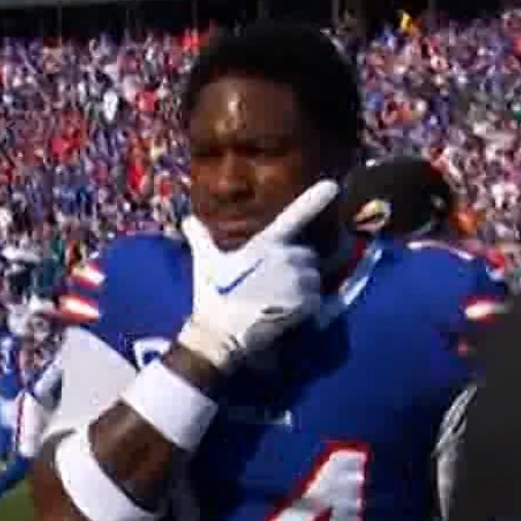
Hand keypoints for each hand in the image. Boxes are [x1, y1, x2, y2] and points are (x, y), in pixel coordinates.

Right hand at [177, 180, 338, 370]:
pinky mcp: (305, 303)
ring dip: (302, 289)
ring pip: (313, 279)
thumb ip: (200, 238)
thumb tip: (187, 219)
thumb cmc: (211, 297)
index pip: (293, 217)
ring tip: (277, 302)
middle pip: (306, 257)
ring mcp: (297, 281)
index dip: (314, 199)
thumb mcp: (204, 264)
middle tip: (271, 287)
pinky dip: (307, 309)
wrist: (219, 335)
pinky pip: (317, 301)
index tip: (333, 185)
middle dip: (296, 269)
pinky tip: (285, 314)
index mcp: (265, 244)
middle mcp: (285, 258)